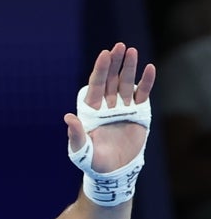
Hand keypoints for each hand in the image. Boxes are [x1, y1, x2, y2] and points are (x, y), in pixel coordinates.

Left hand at [64, 42, 154, 171]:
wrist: (113, 171)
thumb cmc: (92, 163)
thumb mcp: (81, 151)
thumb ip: (76, 135)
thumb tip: (68, 118)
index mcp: (90, 111)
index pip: (96, 86)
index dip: (100, 70)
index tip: (105, 54)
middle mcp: (106, 106)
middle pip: (111, 80)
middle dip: (115, 63)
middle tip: (120, 46)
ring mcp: (123, 108)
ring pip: (126, 83)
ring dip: (129, 68)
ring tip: (133, 51)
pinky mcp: (139, 113)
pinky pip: (143, 94)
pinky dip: (146, 82)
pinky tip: (149, 68)